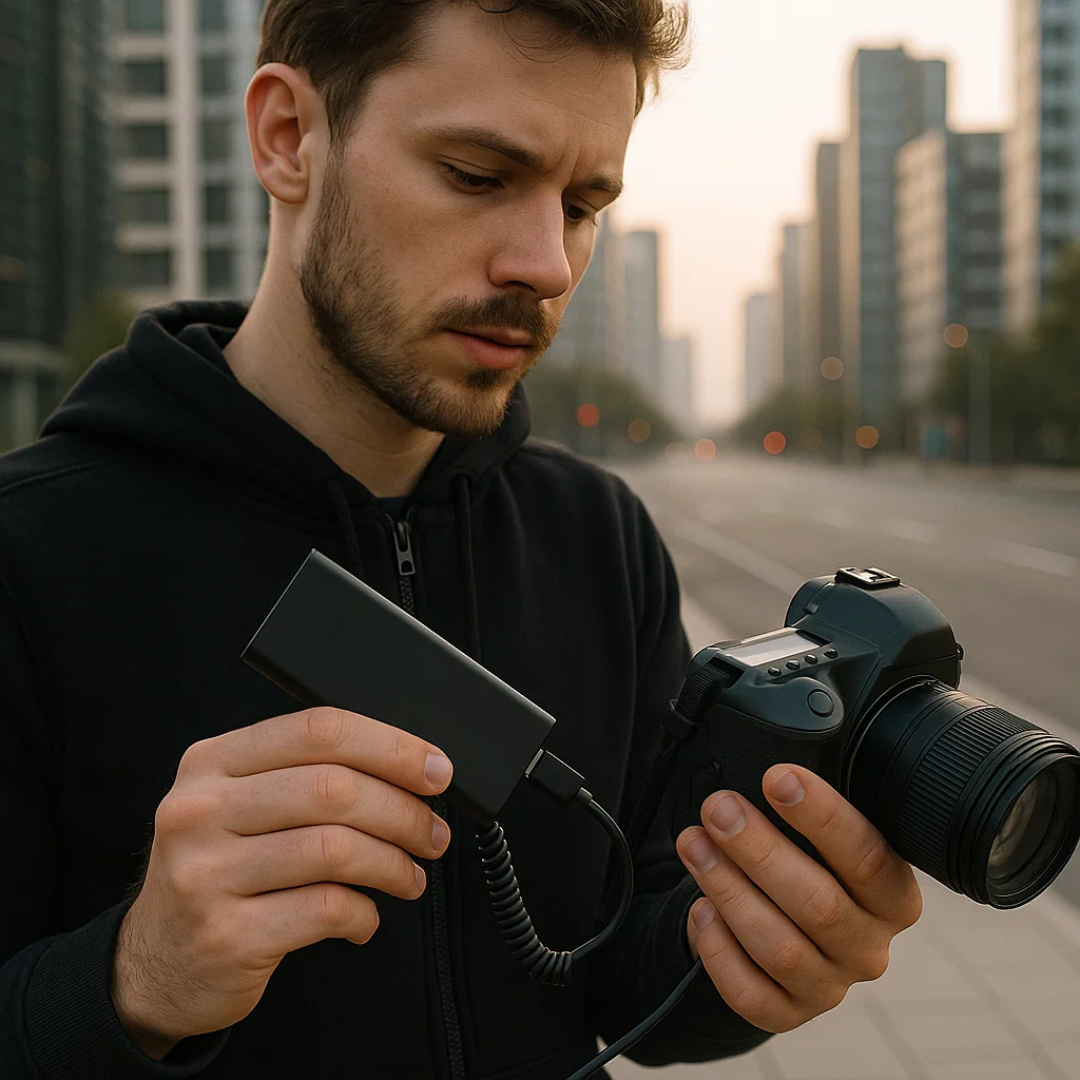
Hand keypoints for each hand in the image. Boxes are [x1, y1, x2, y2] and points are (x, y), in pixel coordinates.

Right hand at [111, 707, 452, 1058]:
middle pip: (333, 788)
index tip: (435, 770)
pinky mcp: (226, 935)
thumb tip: (411, 769)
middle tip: (433, 833)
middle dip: (404, 811)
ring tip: (410, 876)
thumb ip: (303, 775)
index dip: (392, 746)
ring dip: (393, 863)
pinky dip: (363, 912)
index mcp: (212, 761)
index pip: (318, 729)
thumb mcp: (239, 805)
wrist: (155, 963)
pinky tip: (366, 917)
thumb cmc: (220, 869)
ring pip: (336, 849)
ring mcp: (206, 874)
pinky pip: (325, 909)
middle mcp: (200, 810)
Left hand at [675, 764, 921, 1033]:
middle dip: (759, 849)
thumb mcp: (819, 827)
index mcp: (893, 893)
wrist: (781, 922)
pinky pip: (752, 995)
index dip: (822, 816)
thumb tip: (777, 740)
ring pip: (780, 948)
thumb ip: (808, 797)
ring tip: (693, 844)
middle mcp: (870, 945)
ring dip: (729, 889)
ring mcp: (830, 985)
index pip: (869, 855)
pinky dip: (719, 951)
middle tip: (717, 807)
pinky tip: (698, 909)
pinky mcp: (788, 1012)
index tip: (775, 776)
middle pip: (819, 904)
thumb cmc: (803, 858)